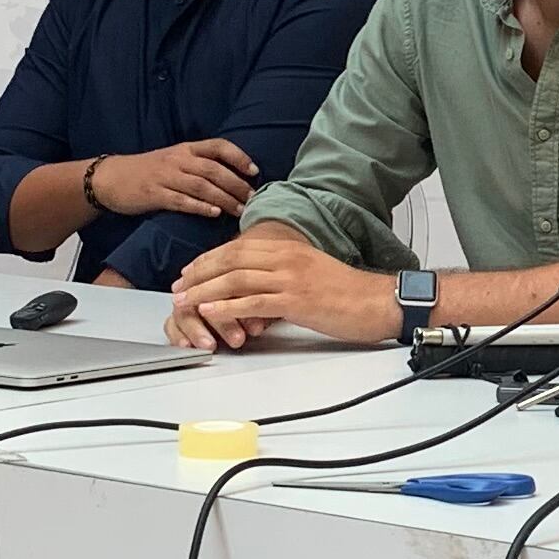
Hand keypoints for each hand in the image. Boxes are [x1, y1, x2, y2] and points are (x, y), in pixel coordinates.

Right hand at [88, 138, 257, 220]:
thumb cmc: (147, 171)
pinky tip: (214, 214)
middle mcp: (178, 160)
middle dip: (236, 184)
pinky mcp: (155, 195)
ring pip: (201, 185)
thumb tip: (232, 179)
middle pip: (214, 169)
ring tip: (240, 210)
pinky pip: (181, 201)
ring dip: (224, 198)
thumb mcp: (174, 160)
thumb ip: (198, 165)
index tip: (255, 171)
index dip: (238, 157)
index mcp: (185, 149)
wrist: (110, 177)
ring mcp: (166, 177)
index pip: (218, 146)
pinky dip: (200, 207)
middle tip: (253, 199)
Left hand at [167, 223, 401, 350]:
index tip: (191, 271)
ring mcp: (291, 278)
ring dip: (205, 290)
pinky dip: (227, 307)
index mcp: (290, 248)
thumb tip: (260, 287)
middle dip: (200, 273)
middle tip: (179, 286)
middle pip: (232, 259)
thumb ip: (285, 274)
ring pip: (236, 279)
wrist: (380, 301)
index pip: (240, 247)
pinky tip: (210, 311)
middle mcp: (287, 258)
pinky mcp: (296, 300)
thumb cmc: (350, 293)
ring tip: (184, 301)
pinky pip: (253, 301)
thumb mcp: (313, 272)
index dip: (211, 259)